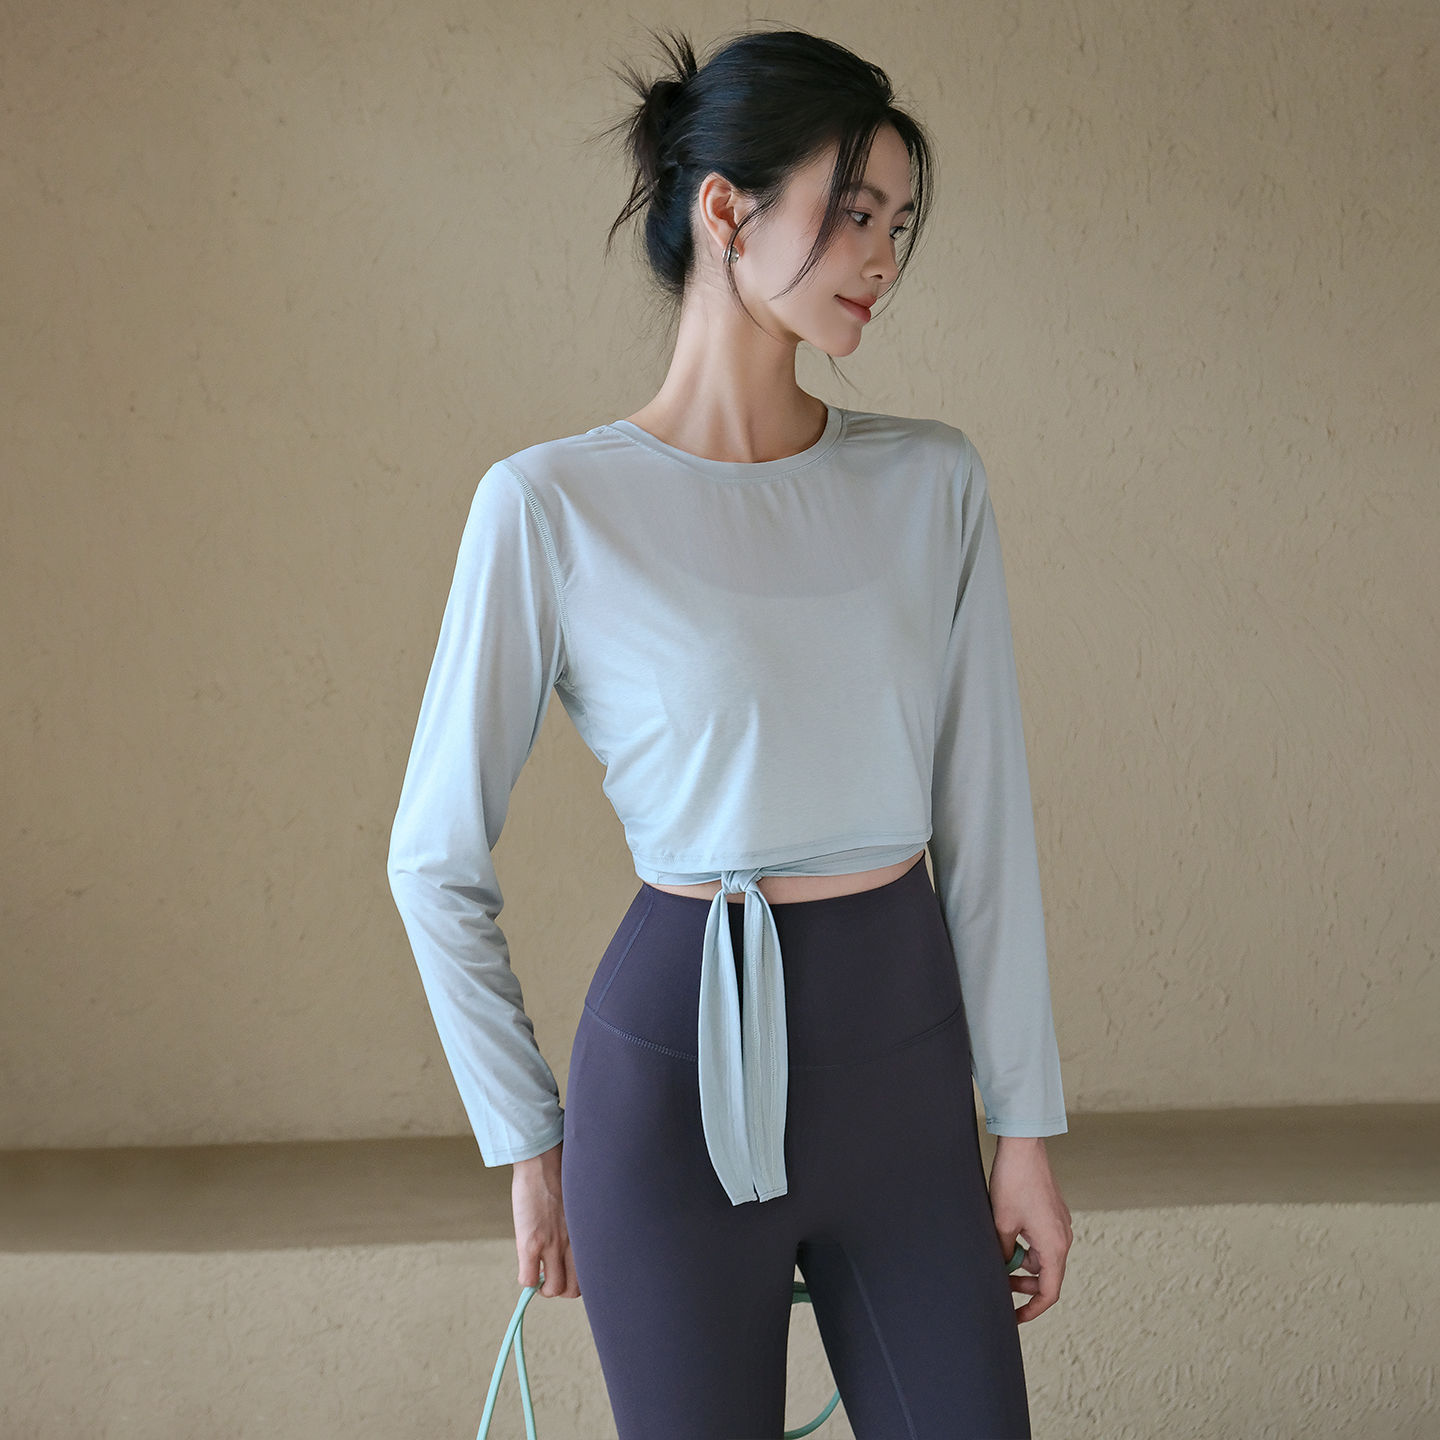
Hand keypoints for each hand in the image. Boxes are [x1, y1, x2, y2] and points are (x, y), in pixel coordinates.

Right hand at [511, 1141, 580, 1297]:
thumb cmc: (565, 1177)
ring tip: (539, 1273)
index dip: (579, 1278)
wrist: (545, 1160)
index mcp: (589, 1236)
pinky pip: (527, 1280)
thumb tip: (575, 1246)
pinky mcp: (530, 1243)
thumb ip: (581, 1229)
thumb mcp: (582, 1207)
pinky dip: (527, 1280)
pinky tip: (526, 1266)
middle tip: (552, 1275)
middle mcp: (574, 1245)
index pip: (592, 1275)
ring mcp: (552, 1246)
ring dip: (544, 1287)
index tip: (570, 1272)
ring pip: (552, 1290)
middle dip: (562, 1287)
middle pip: (573, 1289)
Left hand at [987, 1136, 1070, 1321]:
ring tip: (998, 1255)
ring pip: (1043, 1258)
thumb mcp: (1001, 1223)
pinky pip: (1042, 1241)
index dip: (1032, 1309)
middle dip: (1023, 1285)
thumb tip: (1002, 1271)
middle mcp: (1063, 1237)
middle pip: (1047, 1276)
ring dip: (1023, 1263)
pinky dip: (1026, 1247)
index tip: (1014, 1318)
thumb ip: (1004, 1254)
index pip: (1049, 1292)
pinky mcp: (1053, 1213)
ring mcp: (1060, 1224)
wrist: (1023, 1147)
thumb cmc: (1013, 1182)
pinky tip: (1007, 1237)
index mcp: (1054, 1245)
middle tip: (998, 1282)